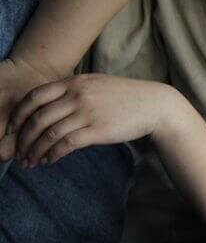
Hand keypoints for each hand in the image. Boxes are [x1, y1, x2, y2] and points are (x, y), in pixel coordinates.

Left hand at [8, 74, 176, 166]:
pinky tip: (49, 160)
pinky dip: (53, 154)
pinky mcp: (97, 130)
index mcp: (74, 82)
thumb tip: (49, 105)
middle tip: (18, 152)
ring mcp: (87, 112)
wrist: (154, 105)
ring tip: (31, 161)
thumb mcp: (97, 84)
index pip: (34, 97)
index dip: (18, 115)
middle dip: (23, 138)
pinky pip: (66, 144)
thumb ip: (73, 90)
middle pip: (37, 118)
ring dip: (35, 150)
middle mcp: (77, 95)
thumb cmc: (126, 97)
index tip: (13, 130)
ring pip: (49, 133)